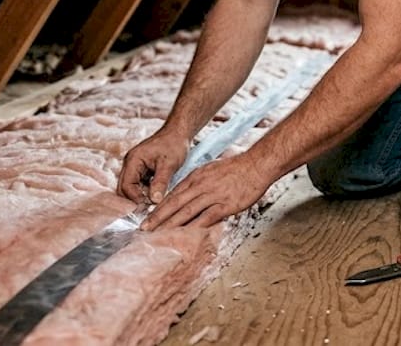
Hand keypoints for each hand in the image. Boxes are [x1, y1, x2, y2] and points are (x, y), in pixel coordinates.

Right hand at [118, 129, 189, 204]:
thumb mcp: (169, 165)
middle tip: (150, 207)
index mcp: (133, 160)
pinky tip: (155, 194)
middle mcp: (130, 163)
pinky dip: (144, 191)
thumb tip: (154, 201)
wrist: (178, 133)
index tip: (148, 205)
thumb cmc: (174, 144)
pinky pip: (138, 184)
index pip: (126, 186)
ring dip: (140, 196)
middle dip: (135, 199)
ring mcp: (135, 166)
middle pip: (124, 188)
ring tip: (154, 200)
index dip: (135, 198)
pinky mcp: (141, 169)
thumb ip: (160, 182)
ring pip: (130, 187)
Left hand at [145, 153, 273, 229]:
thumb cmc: (237, 168)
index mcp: (196, 177)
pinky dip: (194, 227)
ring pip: (186, 211)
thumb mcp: (211, 169)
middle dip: (157, 217)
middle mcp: (201, 185)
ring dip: (170, 224)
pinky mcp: (225, 205)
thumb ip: (198, 182)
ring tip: (157, 235)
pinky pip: (206, 218)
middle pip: (174, 203)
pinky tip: (184, 236)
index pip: (172, 194)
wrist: (257, 164)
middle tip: (143, 228)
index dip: (158, 207)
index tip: (147, 217)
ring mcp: (212, 195)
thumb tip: (188, 194)